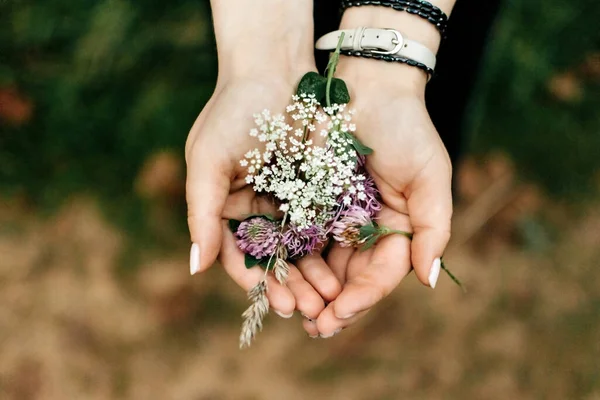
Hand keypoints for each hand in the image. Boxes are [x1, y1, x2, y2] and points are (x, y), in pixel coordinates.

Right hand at [186, 74, 341, 318]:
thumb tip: (195, 268)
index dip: (258, 283)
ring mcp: (287, 200)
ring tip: (331, 299)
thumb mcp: (208, 162)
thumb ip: (202, 214)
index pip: (240, 257)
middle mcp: (257, 210)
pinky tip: (344, 268)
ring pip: (302, 248)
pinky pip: (323, 224)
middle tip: (309, 312)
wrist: (273, 69)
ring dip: (314, 276)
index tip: (277, 303)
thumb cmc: (232, 112)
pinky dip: (331, 247)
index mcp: (227, 208)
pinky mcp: (315, 188)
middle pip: (274, 260)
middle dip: (291, 287)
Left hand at [303, 59, 452, 336]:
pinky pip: (298, 236)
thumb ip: (434, 228)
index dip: (363, 297)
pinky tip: (278, 277)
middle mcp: (366, 229)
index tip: (340, 314)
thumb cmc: (406, 128)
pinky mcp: (308, 201)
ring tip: (291, 311)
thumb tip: (428, 279)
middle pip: (350, 278)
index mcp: (398, 229)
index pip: (382, 274)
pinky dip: (290, 259)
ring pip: (322, 264)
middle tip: (314, 327)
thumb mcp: (430, 176)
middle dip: (333, 304)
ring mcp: (336, 217)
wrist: (368, 85)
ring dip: (309, 290)